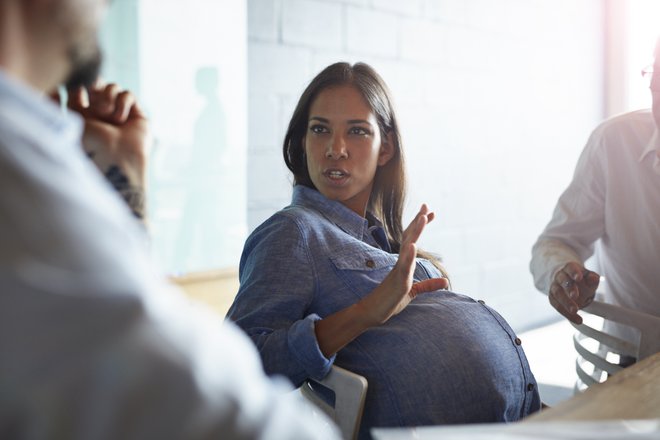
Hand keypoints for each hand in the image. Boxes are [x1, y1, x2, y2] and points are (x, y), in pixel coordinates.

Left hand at [67, 82, 149, 219]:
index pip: (80, 94)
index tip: (80, 95)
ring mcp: (120, 116)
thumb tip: (79, 89)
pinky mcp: (137, 117)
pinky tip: (120, 119)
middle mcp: (103, 117)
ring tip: (107, 113)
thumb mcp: (73, 120)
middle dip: (96, 90)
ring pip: (114, 87)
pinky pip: (128, 95)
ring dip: (108, 96)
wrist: (115, 159)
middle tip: (97, 107)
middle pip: (98, 87)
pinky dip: (122, 102)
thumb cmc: (91, 145)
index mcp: (84, 119)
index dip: (79, 91)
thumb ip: (72, 102)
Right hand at [360, 204, 447, 324]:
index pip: (412, 240)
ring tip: (422, 217)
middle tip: (426, 206)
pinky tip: (412, 245)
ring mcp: (398, 271)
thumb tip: (445, 280)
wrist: (371, 313)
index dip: (420, 226)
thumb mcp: (413, 292)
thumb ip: (428, 285)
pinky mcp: (398, 282)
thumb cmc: (389, 301)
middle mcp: (400, 263)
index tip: (430, 213)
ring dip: (415, 232)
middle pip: (409, 237)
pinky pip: (403, 267)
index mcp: (404, 264)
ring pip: (407, 247)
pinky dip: (408, 256)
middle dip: (418, 222)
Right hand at [548, 262, 599, 323]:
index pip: (570, 268)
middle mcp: (560, 276)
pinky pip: (557, 305)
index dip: (574, 273)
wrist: (568, 283)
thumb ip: (592, 277)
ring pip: (557, 294)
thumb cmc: (580, 280)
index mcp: (569, 268)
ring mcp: (555, 287)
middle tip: (575, 296)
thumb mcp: (589, 277)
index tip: (578, 278)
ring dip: (566, 303)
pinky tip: (577, 319)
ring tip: (575, 311)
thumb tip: (593, 278)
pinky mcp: (553, 298)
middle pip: (562, 281)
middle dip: (568, 288)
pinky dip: (566, 314)